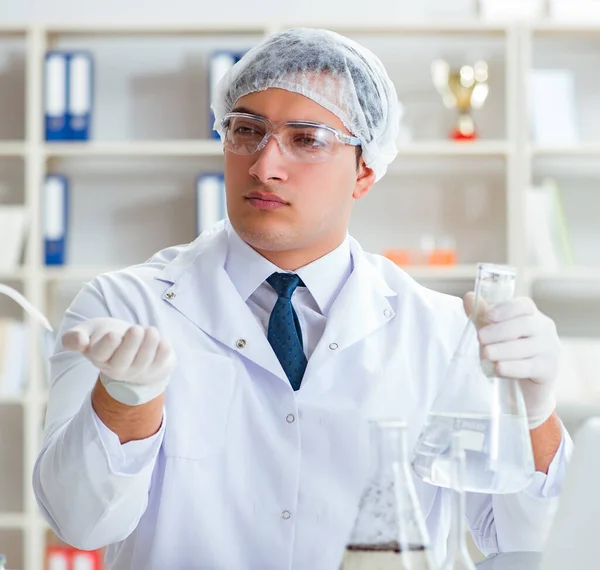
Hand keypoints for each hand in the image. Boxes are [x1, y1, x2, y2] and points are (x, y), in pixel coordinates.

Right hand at [62, 317, 176, 405]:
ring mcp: (137, 371)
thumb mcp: (89, 331)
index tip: (114, 335)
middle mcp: (117, 368)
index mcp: (99, 356)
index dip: (107, 345)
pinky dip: (163, 350)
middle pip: (122, 361)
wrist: (133, 344)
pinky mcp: (155, 369)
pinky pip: (161, 362)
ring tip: (150, 331)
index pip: (100, 354)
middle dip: (131, 344)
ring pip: (144, 361)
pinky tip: (161, 341)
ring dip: (149, 344)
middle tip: (136, 329)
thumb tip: (80, 341)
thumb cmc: (108, 336)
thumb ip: (75, 336)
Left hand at [464, 293, 559, 428]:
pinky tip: (498, 368)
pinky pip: (530, 367)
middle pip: (525, 325)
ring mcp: (550, 349)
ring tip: (486, 354)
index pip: (524, 305)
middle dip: (500, 331)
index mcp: (531, 315)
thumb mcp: (494, 332)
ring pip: (527, 347)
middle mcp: (544, 328)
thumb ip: (482, 316)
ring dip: (504, 350)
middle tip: (481, 338)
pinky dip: (512, 367)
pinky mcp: (549, 369)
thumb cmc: (509, 350)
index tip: (489, 316)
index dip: (506, 309)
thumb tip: (469, 297)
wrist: (528, 382)